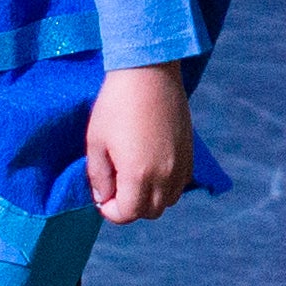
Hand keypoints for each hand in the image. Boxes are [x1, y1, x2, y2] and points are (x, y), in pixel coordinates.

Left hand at [88, 63, 194, 223]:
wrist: (149, 71)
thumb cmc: (116, 104)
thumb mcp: (96, 140)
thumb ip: (98, 175)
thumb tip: (103, 196)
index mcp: (138, 175)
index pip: (127, 214)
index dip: (110, 211)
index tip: (101, 195)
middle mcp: (164, 175)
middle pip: (150, 212)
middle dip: (130, 207)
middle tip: (115, 188)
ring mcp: (181, 164)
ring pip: (169, 200)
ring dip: (151, 198)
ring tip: (135, 178)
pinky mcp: (190, 152)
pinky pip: (181, 183)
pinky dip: (167, 185)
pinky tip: (153, 167)